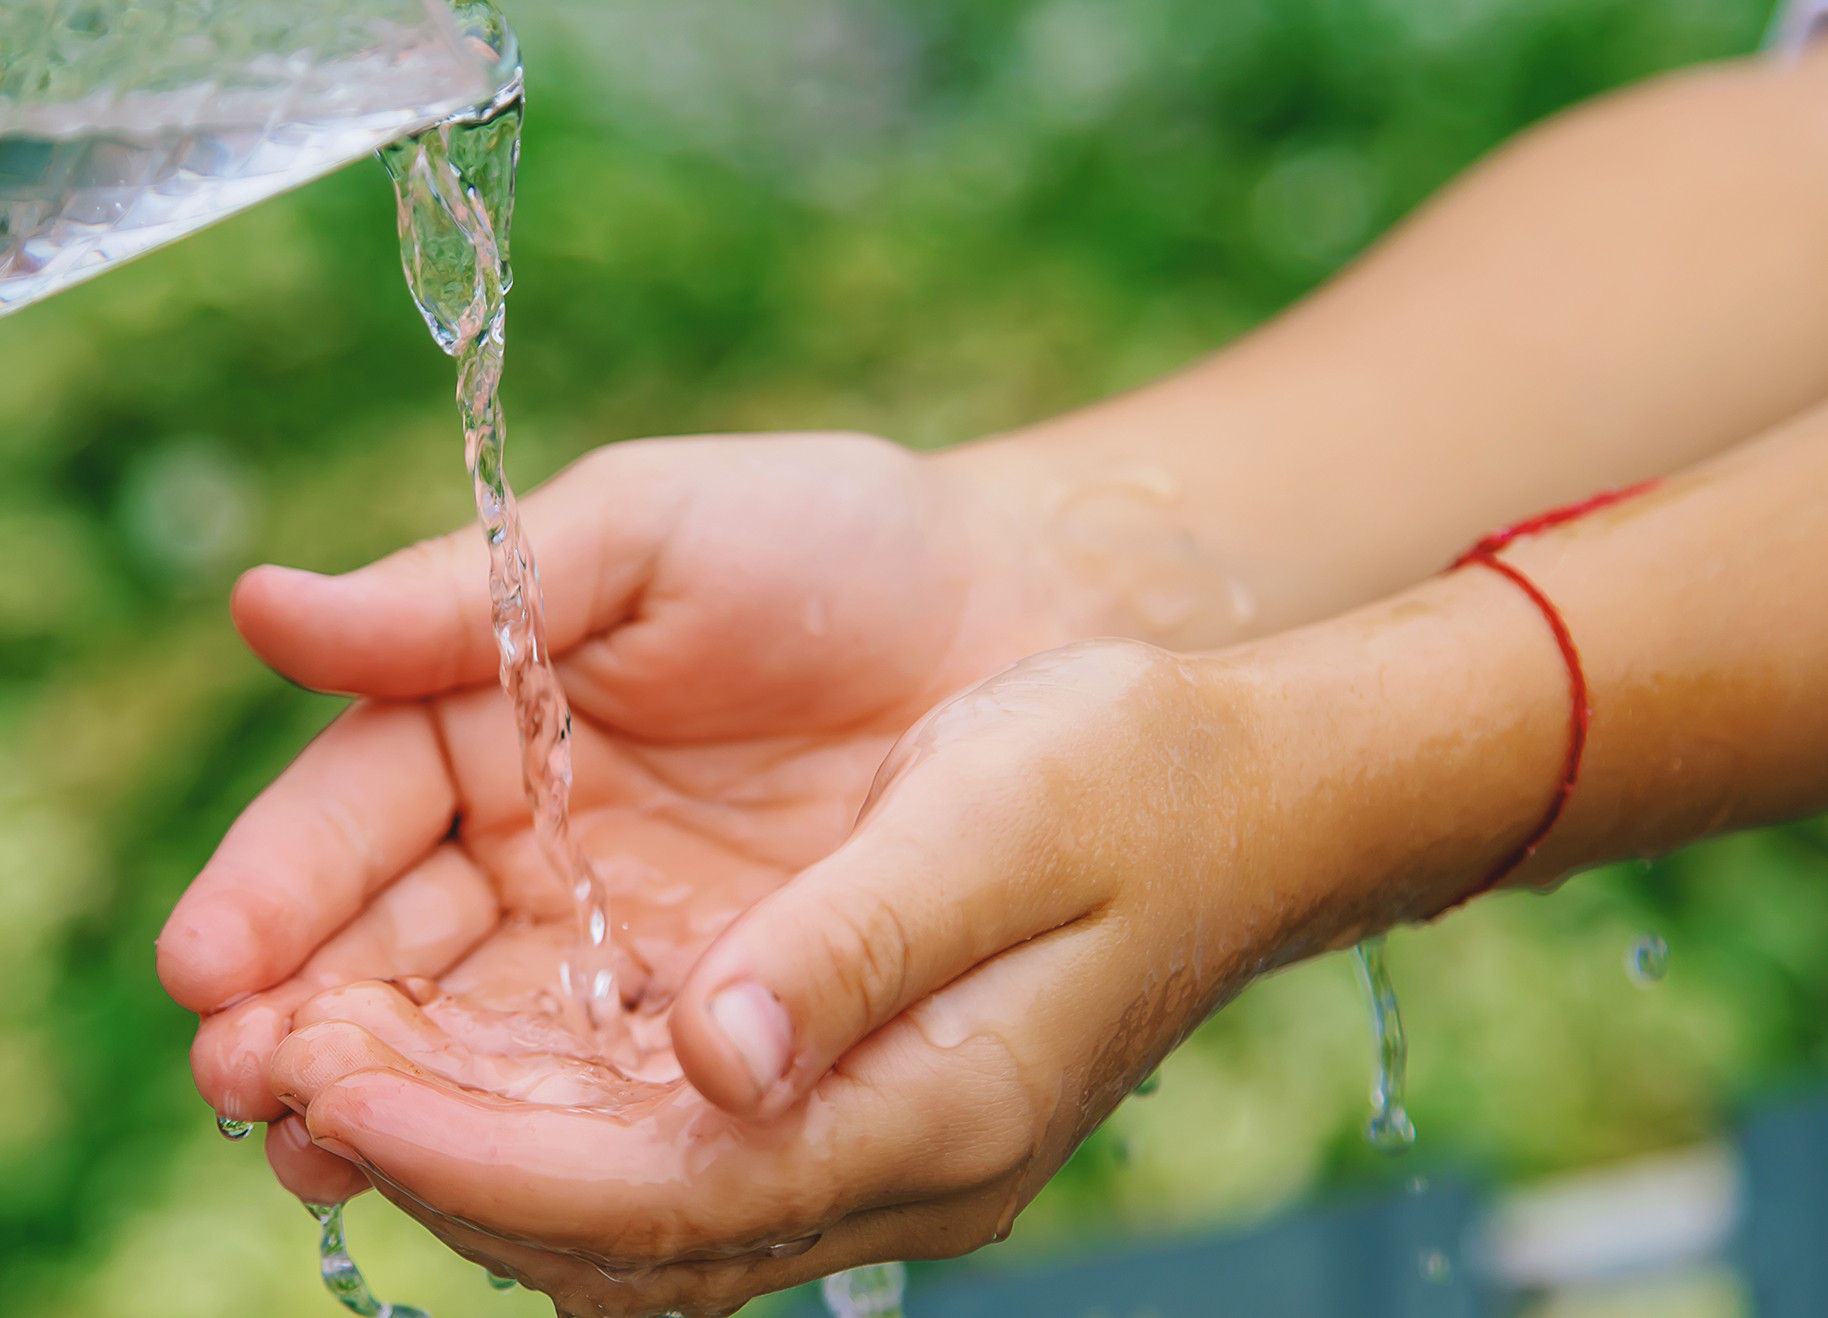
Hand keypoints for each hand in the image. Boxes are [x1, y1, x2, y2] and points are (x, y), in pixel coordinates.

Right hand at [156, 431, 1078, 1188]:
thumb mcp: (646, 535)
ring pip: (484, 1040)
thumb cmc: (831, 542)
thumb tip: (265, 611)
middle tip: (257, 1084)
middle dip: (314, 1019)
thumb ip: (468, 593)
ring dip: (404, 1098)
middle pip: (392, 951)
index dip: (276, 888)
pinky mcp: (716, 1017)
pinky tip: (493, 1178)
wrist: (1020, 611)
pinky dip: (547, 1133)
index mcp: (488, 721)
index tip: (211, 962)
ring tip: (329, 1147)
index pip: (351, 815)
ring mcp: (618, 945)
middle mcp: (533, 851)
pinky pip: (615, 1090)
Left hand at [262, 639, 1267, 1315]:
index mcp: (933, 1111)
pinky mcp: (838, 1083)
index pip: (661, 1192)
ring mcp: (864, 1135)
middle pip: (616, 1228)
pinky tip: (454, 1041)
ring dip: (465, 1140)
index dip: (477, 1153)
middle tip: (272, 1065)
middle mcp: (884, 1157)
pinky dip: (535, 1109)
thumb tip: (716, 1057)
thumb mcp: (1002, 820)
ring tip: (319, 1055)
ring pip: (620, 1204)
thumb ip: (858, 944)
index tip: (325, 1081)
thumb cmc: (1132, 777)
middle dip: (434, 1158)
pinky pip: (655, 1145)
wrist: (1241, 789)